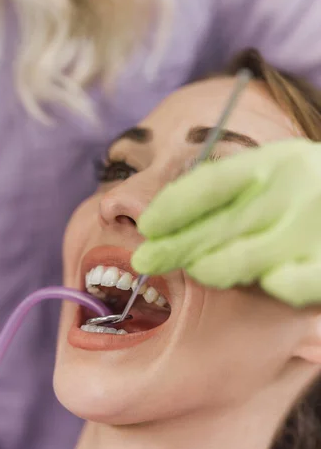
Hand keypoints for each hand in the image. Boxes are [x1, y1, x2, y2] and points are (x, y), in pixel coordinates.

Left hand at [132, 139, 320, 306]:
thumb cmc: (310, 188)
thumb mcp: (277, 170)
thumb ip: (231, 188)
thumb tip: (162, 218)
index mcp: (277, 161)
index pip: (212, 183)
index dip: (173, 206)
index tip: (145, 225)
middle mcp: (294, 190)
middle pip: (218, 225)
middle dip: (174, 247)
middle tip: (145, 261)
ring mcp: (313, 228)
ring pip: (241, 259)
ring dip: (210, 267)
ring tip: (197, 270)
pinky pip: (285, 287)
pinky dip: (266, 287)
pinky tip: (260, 282)